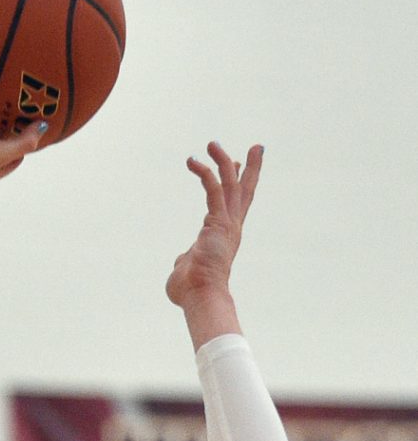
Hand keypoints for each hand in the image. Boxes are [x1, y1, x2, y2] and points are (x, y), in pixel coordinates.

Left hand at [166, 140, 261, 308]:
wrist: (200, 296)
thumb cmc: (191, 290)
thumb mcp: (189, 267)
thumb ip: (187, 258)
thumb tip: (182, 260)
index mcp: (226, 236)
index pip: (236, 205)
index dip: (238, 184)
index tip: (237, 166)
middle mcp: (231, 228)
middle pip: (245, 190)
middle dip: (251, 167)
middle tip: (257, 147)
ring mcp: (227, 224)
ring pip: (230, 184)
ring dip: (223, 161)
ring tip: (212, 144)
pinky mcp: (217, 221)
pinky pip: (213, 189)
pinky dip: (205, 173)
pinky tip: (193, 161)